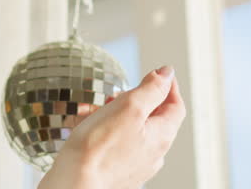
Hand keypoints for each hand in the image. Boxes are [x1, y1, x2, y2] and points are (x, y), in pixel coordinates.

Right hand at [40, 65, 186, 188]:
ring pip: (131, 131)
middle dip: (136, 100)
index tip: (159, 73)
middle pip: (153, 119)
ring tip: (96, 109)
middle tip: (117, 94)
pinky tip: (87, 127)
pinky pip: (116, 145)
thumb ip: (152, 89)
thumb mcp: (129, 107)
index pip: (176, 106)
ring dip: (117, 114)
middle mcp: (153, 154)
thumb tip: (167, 74)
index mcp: (162, 136)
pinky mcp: (117, 173)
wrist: (74, 184)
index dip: (168, 86)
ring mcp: (136, 166)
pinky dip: (106, 132)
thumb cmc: (99, 148)